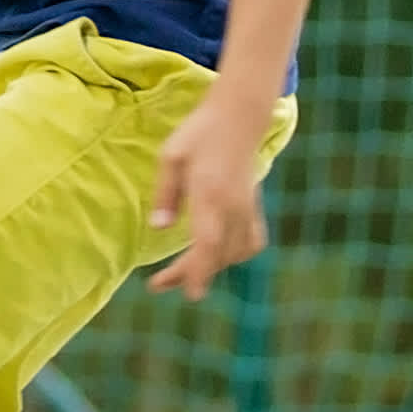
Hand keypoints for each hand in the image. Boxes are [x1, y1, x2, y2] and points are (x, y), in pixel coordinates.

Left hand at [142, 89, 274, 299]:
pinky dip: (235, 255)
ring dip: (210, 266)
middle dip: (190, 275)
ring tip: (181, 269)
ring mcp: (247, 208)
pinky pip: (251, 242)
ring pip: (235, 253)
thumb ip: (165, 194)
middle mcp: (233, 205)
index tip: (190, 294)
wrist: (238, 117)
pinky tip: (216, 255)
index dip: (199, 271)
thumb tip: (158, 228)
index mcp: (210, 193)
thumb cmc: (199, 134)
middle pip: (217, 255)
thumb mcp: (171, 157)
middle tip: (158, 284)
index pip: (208, 242)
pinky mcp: (255, 207)